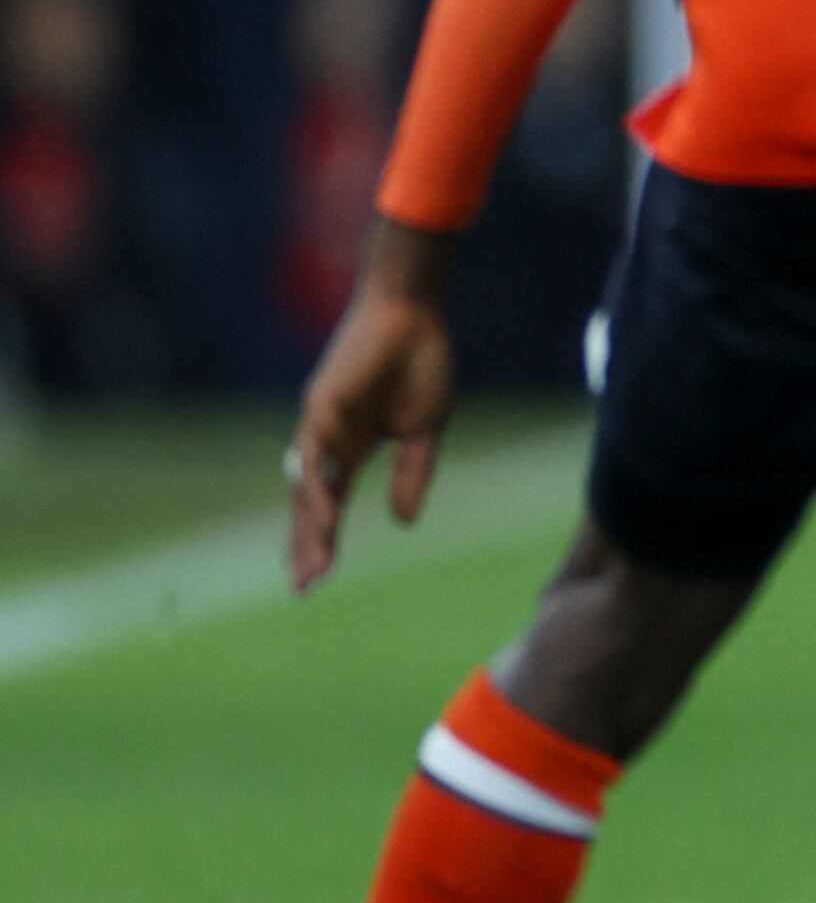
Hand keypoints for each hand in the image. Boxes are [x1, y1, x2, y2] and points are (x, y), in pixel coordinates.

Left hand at [290, 219, 458, 592]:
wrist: (413, 314)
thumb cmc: (421, 361)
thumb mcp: (425, 430)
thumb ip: (412, 474)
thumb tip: (403, 522)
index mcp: (353, 446)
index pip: (332, 502)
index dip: (325, 540)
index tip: (319, 580)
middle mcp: (327, 441)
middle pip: (310, 504)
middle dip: (307, 546)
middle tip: (303, 589)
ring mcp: (320, 425)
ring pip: (306, 487)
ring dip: (309, 528)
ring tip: (312, 567)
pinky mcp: (320, 407)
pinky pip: (312, 457)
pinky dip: (316, 488)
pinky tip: (324, 517)